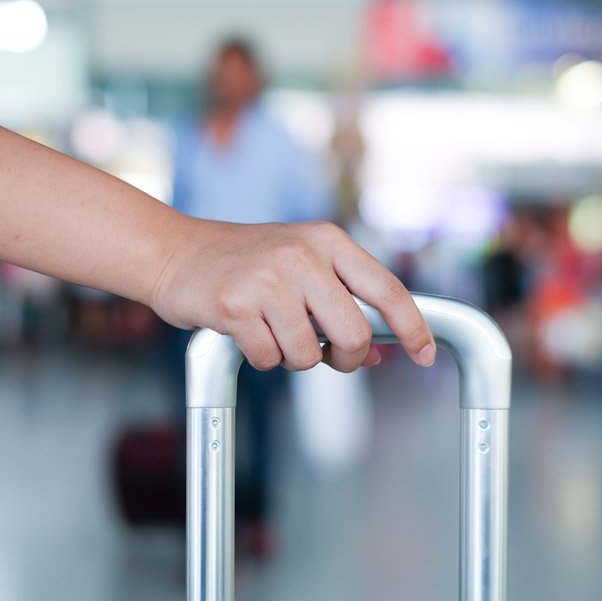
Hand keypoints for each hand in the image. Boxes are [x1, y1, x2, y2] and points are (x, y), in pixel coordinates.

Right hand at [150, 217, 435, 371]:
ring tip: (273, 330)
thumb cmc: (245, 263)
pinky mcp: (235, 306)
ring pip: (309, 354)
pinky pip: (270, 359)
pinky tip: (246, 331)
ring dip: (294, 357)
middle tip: (324, 352)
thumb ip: (342, 302)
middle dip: (344, 358)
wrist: (176, 253)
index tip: (425, 353)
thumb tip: (380, 352)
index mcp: (327, 240)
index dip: (413, 327)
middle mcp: (302, 255)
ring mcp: (267, 279)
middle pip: (354, 334)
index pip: (387, 289)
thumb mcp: (301, 267)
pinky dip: (262, 356)